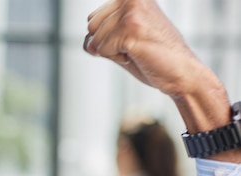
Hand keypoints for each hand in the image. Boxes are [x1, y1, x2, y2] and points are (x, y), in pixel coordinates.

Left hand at [84, 0, 232, 141]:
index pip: (93, 19)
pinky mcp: (131, 28)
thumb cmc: (153, 56)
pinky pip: (102, 50)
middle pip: (91, 27)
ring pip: (95, 39)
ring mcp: (132, 11)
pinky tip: (138, 54)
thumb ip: (102, 32)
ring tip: (138, 49)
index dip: (105, 38)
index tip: (132, 39)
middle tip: (134, 45)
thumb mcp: (123, 38)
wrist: (180, 72)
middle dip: (106, 43)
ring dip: (113, 51)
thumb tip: (87, 40)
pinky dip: (117, 59)